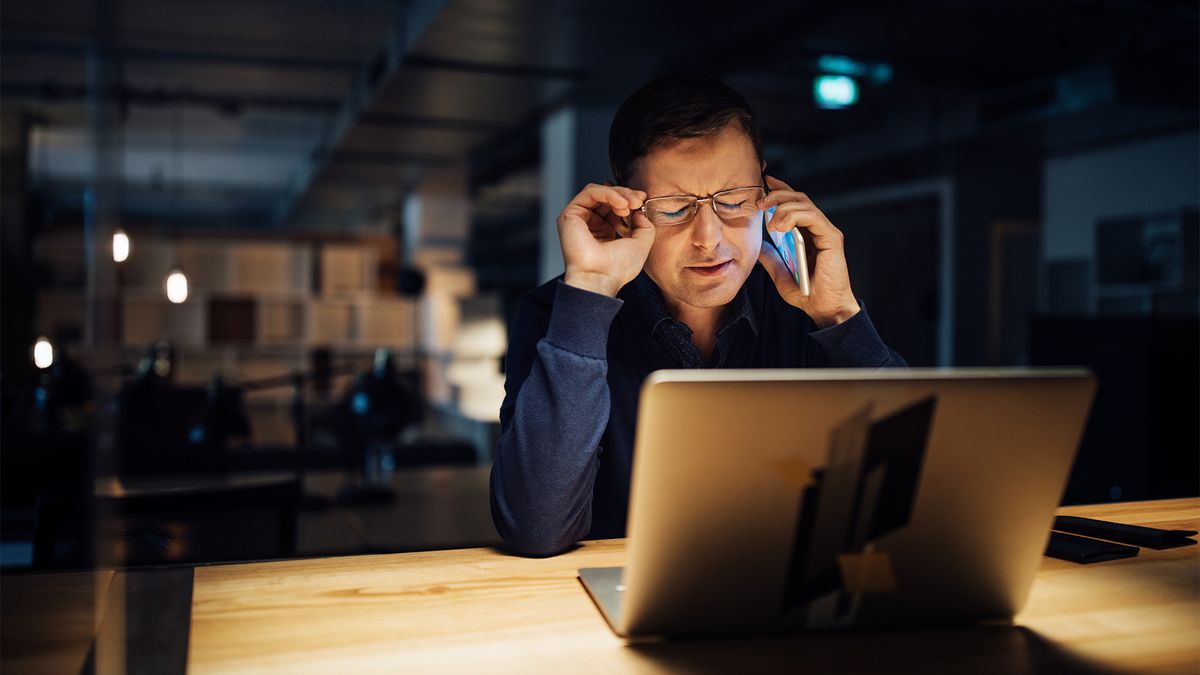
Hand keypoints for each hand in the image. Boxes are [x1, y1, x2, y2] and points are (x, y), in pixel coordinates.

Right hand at [558, 182, 655, 296]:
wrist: (600, 278)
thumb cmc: (617, 269)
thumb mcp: (641, 244)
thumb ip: (645, 225)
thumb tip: (640, 210)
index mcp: (603, 232)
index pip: (614, 206)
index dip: (629, 199)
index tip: (642, 201)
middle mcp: (589, 224)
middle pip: (607, 196)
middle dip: (626, 195)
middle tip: (639, 201)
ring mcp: (578, 219)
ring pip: (598, 191)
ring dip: (618, 194)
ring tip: (631, 204)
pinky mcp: (570, 215)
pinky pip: (590, 193)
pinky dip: (608, 193)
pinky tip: (621, 204)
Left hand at [757, 175, 859, 328]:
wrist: (825, 309)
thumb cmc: (808, 294)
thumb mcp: (781, 274)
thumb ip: (772, 259)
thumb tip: (759, 247)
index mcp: (808, 234)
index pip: (795, 204)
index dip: (780, 190)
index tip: (763, 183)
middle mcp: (818, 229)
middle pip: (799, 198)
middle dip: (777, 194)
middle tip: (759, 201)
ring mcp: (826, 231)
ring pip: (804, 203)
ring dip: (782, 205)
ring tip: (766, 217)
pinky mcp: (831, 237)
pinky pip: (812, 216)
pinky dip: (793, 216)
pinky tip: (778, 226)